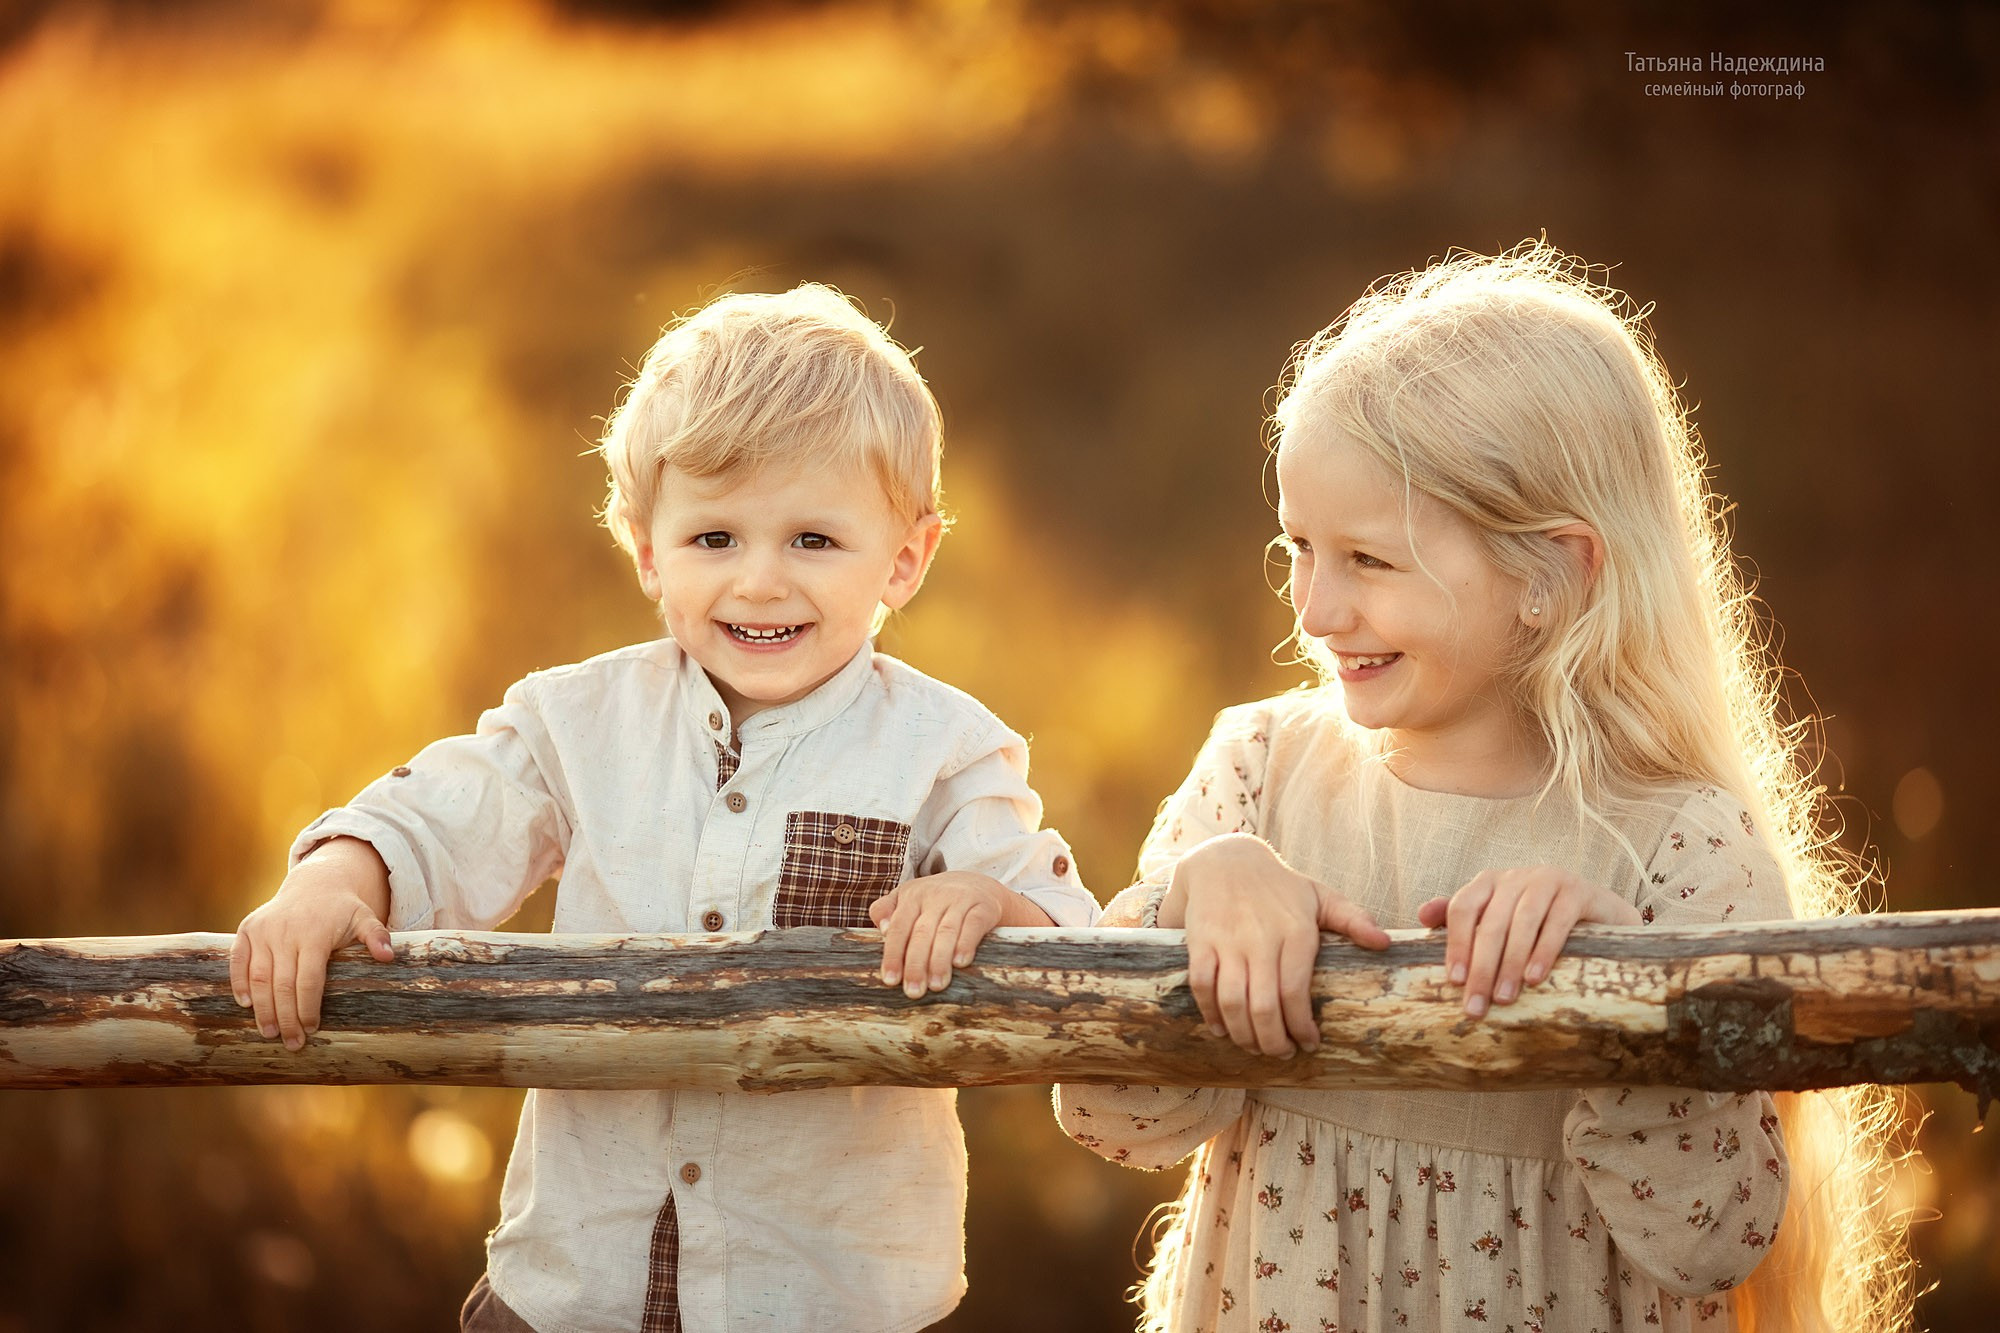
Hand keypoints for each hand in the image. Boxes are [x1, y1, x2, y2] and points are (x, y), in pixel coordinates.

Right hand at [230, 837, 395, 1049]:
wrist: (315, 882)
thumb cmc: (342, 909)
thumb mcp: (364, 918)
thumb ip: (376, 936)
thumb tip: (388, 957)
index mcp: (315, 934)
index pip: (309, 980)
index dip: (308, 1007)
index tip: (312, 1029)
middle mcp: (285, 932)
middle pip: (282, 984)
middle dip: (286, 1017)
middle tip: (292, 1043)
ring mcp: (263, 930)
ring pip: (259, 977)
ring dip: (262, 1008)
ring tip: (269, 1033)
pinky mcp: (247, 929)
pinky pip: (237, 960)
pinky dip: (239, 982)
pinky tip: (246, 1005)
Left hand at [871, 871, 1043, 997]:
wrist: (979, 885)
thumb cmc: (936, 900)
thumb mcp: (909, 898)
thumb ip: (885, 910)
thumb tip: (882, 929)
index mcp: (912, 895)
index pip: (899, 926)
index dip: (894, 954)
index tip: (890, 980)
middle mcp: (935, 895)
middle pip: (922, 932)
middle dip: (916, 964)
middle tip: (914, 991)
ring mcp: (960, 899)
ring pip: (946, 931)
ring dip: (939, 960)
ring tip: (936, 985)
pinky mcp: (983, 907)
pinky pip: (973, 926)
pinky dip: (965, 944)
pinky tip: (960, 963)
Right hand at [1168, 834, 1388, 1058]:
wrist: (1225, 860)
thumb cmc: (1279, 886)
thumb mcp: (1319, 895)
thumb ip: (1352, 919)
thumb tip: (1384, 943)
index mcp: (1295, 931)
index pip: (1296, 991)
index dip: (1301, 1026)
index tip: (1310, 1043)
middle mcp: (1260, 938)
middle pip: (1263, 1005)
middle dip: (1272, 1040)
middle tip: (1281, 1053)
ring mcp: (1227, 941)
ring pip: (1231, 1000)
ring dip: (1242, 1033)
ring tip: (1255, 1047)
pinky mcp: (1200, 942)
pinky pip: (1201, 985)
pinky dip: (1209, 1013)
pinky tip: (1221, 1028)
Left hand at [1416, 866, 1639, 1018]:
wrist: (1602, 916)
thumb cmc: (1541, 923)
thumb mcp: (1501, 920)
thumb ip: (1462, 918)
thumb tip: (1421, 916)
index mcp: (1489, 882)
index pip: (1462, 907)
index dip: (1456, 943)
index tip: (1454, 981)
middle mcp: (1516, 877)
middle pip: (1491, 921)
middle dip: (1481, 967)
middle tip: (1476, 1006)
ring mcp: (1548, 880)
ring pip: (1522, 921)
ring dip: (1510, 963)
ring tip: (1503, 998)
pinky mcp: (1578, 891)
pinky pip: (1557, 921)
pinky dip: (1544, 950)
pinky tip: (1535, 978)